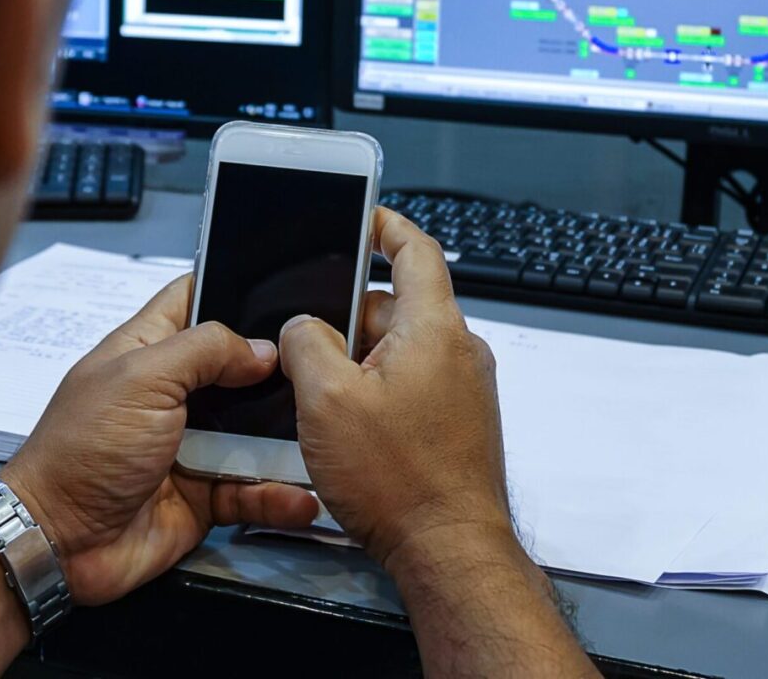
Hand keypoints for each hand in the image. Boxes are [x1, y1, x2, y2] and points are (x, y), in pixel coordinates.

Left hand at [0, 276, 318, 604]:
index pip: (194, 299)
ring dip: (291, 435)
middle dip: (282, 364)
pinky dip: (279, 496)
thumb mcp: (142, 379)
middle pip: (239, 366)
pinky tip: (305, 498)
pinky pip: (253, 491)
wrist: (61, 542)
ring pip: (256, 431)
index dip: (233, 285)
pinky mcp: (206, 495)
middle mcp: (175, 392)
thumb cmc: (90, 446)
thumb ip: (206, 350)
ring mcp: (193, 445)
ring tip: (332, 433)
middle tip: (336, 359)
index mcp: (149, 350)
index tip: (290, 281)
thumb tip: (266, 350)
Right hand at [278, 207, 512, 570]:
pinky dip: (379, 391)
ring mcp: (464, 389)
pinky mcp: (458, 422)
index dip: (386, 225)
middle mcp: (459, 352)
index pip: (417, 250)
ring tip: (323, 400)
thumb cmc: (401, 483)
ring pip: (400, 350)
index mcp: (435, 328)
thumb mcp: (327, 402)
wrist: (449, 550)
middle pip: (397, 306)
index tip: (365, 216)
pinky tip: (349, 428)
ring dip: (361, 363)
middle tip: (308, 342)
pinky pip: (413, 385)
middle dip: (349, 318)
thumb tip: (303, 327)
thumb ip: (307, 344)